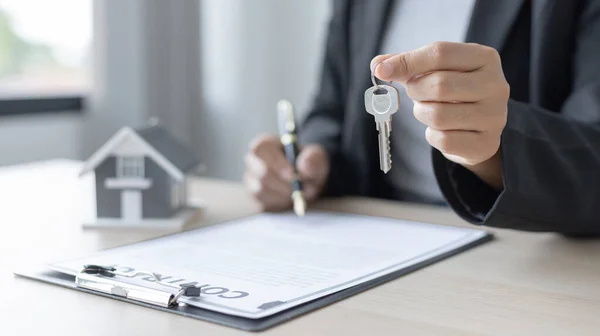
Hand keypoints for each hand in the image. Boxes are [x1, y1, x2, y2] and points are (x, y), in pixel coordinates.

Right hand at [243, 134, 329, 210]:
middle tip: (304, 189)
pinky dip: (281, 203)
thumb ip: (313, 159)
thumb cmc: (308, 164)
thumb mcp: (316, 157)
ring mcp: (251, 181)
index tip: (293, 174)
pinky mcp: (255, 198)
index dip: (276, 162)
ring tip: (301, 192)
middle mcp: (253, 162)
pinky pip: (263, 203)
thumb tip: (304, 167)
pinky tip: (290, 198)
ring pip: (262, 190)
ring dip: (285, 194)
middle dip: (285, 184)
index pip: (260, 149)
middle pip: (261, 173)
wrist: (307, 182)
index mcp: (265, 145)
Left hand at [371, 42, 508, 189]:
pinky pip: (443, 140)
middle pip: (439, 85)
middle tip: (415, 93)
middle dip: (416, 91)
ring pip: (438, 116)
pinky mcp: (485, 143)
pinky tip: (440, 129)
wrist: (480, 127)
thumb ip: (408, 64)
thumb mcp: (436, 70)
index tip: (382, 70)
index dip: (407, 61)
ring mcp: (494, 116)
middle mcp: (495, 85)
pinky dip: (432, 135)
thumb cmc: (454, 92)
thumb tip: (377, 65)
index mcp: (484, 58)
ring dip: (422, 113)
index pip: (440, 53)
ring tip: (429, 109)